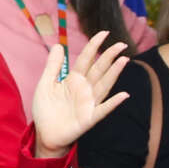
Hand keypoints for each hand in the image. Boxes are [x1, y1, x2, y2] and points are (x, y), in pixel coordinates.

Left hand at [28, 33, 133, 152]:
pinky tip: (123, 95)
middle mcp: (84, 89)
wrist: (45, 134)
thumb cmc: (46, 110)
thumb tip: (59, 45)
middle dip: (109, 57)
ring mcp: (88, 103)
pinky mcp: (89, 118)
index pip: (86, 59)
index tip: (104, 33)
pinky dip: (113, 103)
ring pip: (103, 85)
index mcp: (74, 80)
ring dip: (114, 74)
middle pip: (99, 70)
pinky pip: (103, 109)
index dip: (94, 46)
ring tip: (123, 60)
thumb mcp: (45, 84)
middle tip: (120, 44)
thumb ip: (53, 66)